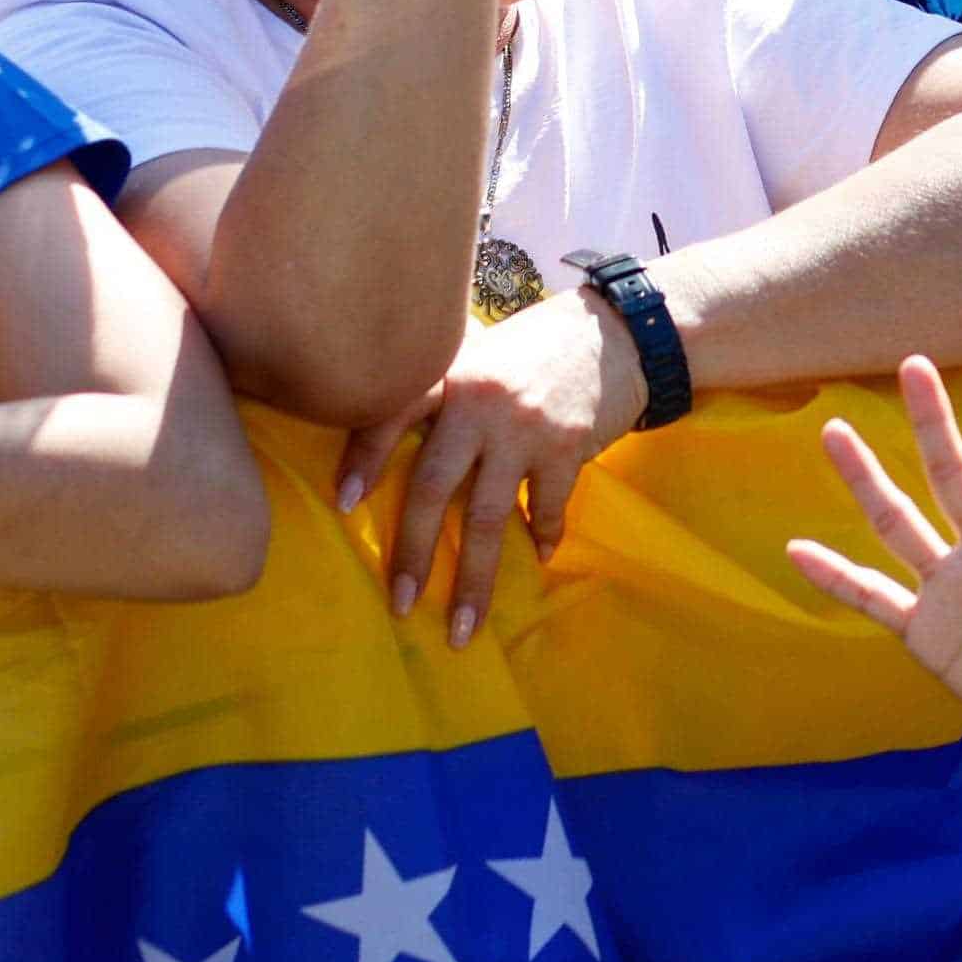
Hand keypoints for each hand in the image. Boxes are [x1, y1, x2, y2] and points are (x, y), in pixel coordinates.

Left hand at [337, 291, 647, 647]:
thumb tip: (379, 444)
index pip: (393, 412)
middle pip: (432, 485)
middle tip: (399, 603)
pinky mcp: (566, 447)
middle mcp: (480, 401)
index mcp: (450, 373)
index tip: (344, 504)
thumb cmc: (534, 348)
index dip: (365, 456)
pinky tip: (540, 555)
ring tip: (461, 627)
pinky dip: (542, 536)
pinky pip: (544, 508)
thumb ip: (441, 389)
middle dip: (412, 551)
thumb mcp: (479, 355)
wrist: (617, 334)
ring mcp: (524, 427)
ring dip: (473, 580)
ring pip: (486, 517)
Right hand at [789, 355, 961, 753]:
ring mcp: (951, 586)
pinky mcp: (925, 629)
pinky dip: (835, 577)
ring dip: (868, 480)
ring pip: (902, 522)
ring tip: (834, 432)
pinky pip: (873, 596)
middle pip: (953, 476)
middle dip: (933, 424)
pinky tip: (797, 550)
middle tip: (913, 364)